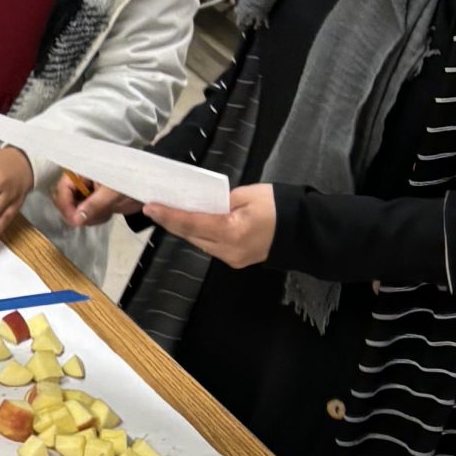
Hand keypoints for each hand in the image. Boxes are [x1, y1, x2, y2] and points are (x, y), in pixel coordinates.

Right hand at [55, 178, 134, 228]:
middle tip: (94, 217)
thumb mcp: (112, 192)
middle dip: (77, 213)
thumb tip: (75, 220)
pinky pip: (83, 216)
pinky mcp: (92, 203)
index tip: (76, 221)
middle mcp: (79, 182)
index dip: (66, 205)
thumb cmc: (130, 181)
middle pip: (64, 201)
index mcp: (81, 172)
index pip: (62, 189)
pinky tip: (106, 213)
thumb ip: (94, 205)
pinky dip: (93, 219)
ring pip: (73, 211)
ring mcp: (85, 193)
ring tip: (105, 212)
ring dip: (87, 217)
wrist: (147, 187)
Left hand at [143, 183, 277, 269]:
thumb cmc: (280, 206)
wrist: (305, 230)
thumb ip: (220, 201)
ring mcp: (232, 259)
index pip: (192, 223)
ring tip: (168, 213)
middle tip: (154, 207)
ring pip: (199, 242)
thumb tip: (203, 205)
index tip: (150, 207)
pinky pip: (210, 246)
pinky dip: (199, 234)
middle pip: (191, 235)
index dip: (169, 215)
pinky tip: (191, 223)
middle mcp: (229, 250)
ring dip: (184, 228)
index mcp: (232, 231)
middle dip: (171, 221)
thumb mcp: (247, 194)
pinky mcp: (236, 261)